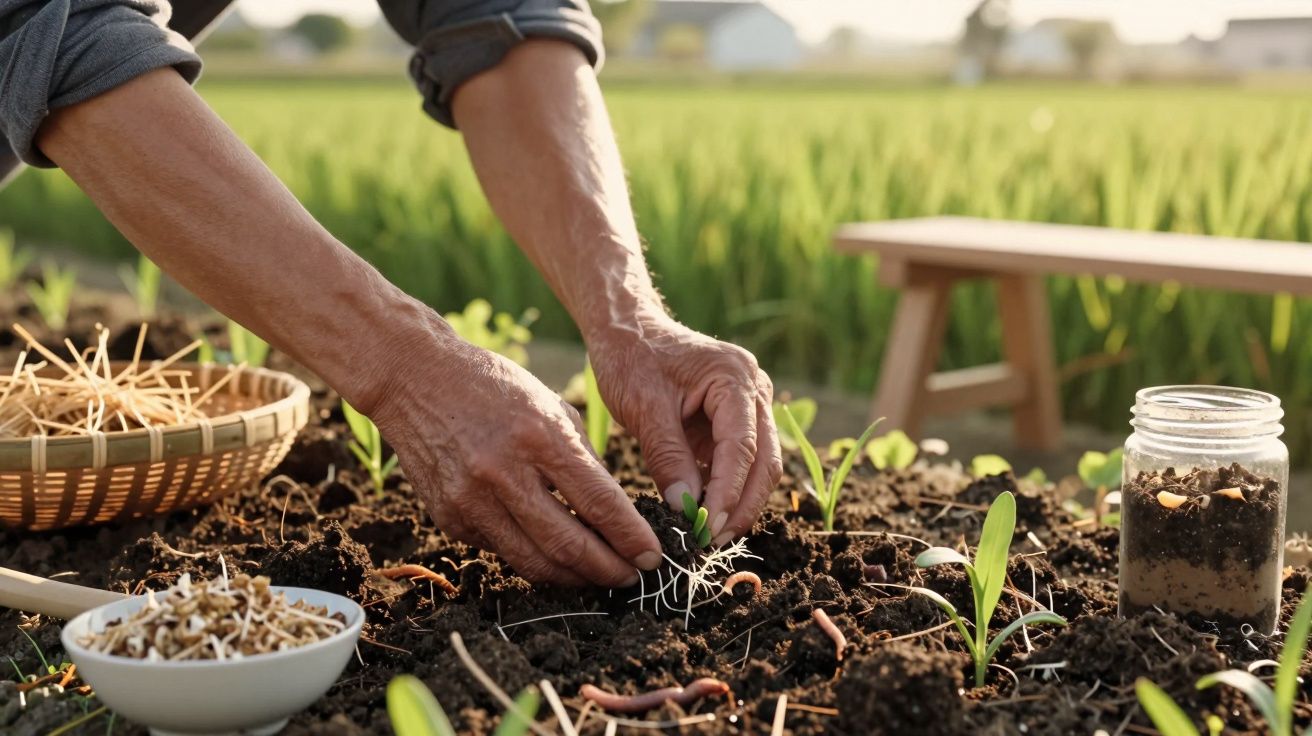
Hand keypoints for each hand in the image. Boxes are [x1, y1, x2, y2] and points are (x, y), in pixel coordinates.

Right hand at [368, 326, 662, 586]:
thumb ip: (582, 459)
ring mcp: (471, 500)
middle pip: (568, 544)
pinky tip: (553, 556)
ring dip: (574, 577)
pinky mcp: (450, 518)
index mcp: (539, 437)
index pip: (598, 503)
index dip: (630, 537)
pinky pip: (502, 550)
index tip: (652, 556)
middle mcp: (503, 473)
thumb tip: (613, 513)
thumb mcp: (551, 406)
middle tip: (633, 577)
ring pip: (534, 561)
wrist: (416, 378)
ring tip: (599, 577)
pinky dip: (533, 557)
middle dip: (608, 569)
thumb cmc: (495, 387)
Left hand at [588, 315, 781, 546]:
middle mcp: (754, 388)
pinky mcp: (736, 419)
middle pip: (764, 459)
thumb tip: (686, 507)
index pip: (742, 446)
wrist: (628, 329)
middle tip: (714, 540)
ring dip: (740, 501)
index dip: (729, 492)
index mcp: (734, 377)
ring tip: (711, 534)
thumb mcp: (643, 407)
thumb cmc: (631, 358)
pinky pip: (741, 461)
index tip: (709, 526)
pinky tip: (707, 513)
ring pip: (760, 464)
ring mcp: (750, 404)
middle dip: (743, 504)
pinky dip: (728, 488)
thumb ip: (667, 456)